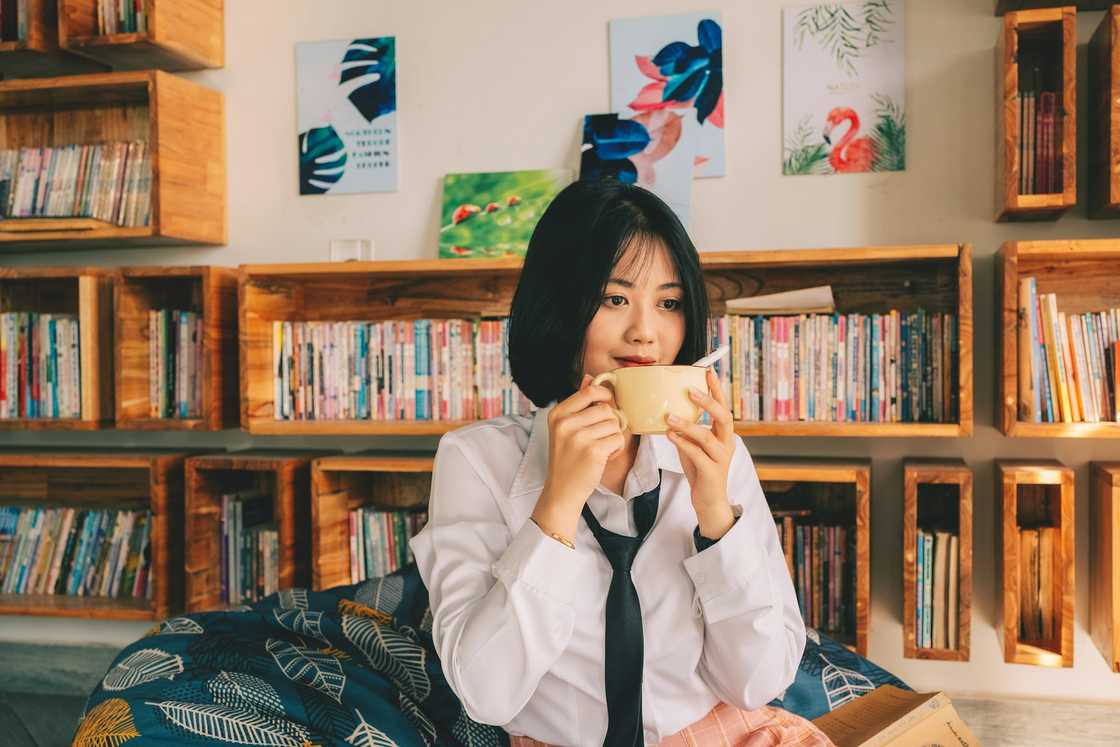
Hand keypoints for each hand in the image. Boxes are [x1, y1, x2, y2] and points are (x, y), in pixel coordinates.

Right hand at [532, 374, 626, 540]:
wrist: (562, 491)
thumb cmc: (567, 458)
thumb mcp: (565, 428)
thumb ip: (578, 403)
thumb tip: (590, 378)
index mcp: (557, 414)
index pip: (589, 392)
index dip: (604, 395)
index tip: (607, 403)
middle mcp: (565, 424)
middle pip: (606, 409)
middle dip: (610, 422)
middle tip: (601, 436)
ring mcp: (578, 437)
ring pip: (614, 424)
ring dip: (613, 436)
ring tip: (601, 448)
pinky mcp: (593, 451)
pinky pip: (618, 439)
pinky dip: (616, 449)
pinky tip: (604, 457)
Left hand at [666, 367, 736, 539]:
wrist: (709, 501)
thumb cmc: (700, 471)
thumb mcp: (693, 446)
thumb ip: (686, 430)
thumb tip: (668, 411)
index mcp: (724, 435)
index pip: (723, 407)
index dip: (716, 390)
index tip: (707, 372)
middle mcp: (727, 444)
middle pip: (724, 418)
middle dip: (708, 402)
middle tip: (690, 390)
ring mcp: (721, 459)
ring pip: (707, 437)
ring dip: (688, 424)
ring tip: (669, 417)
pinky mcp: (711, 472)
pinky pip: (697, 454)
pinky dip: (683, 443)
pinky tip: (670, 435)